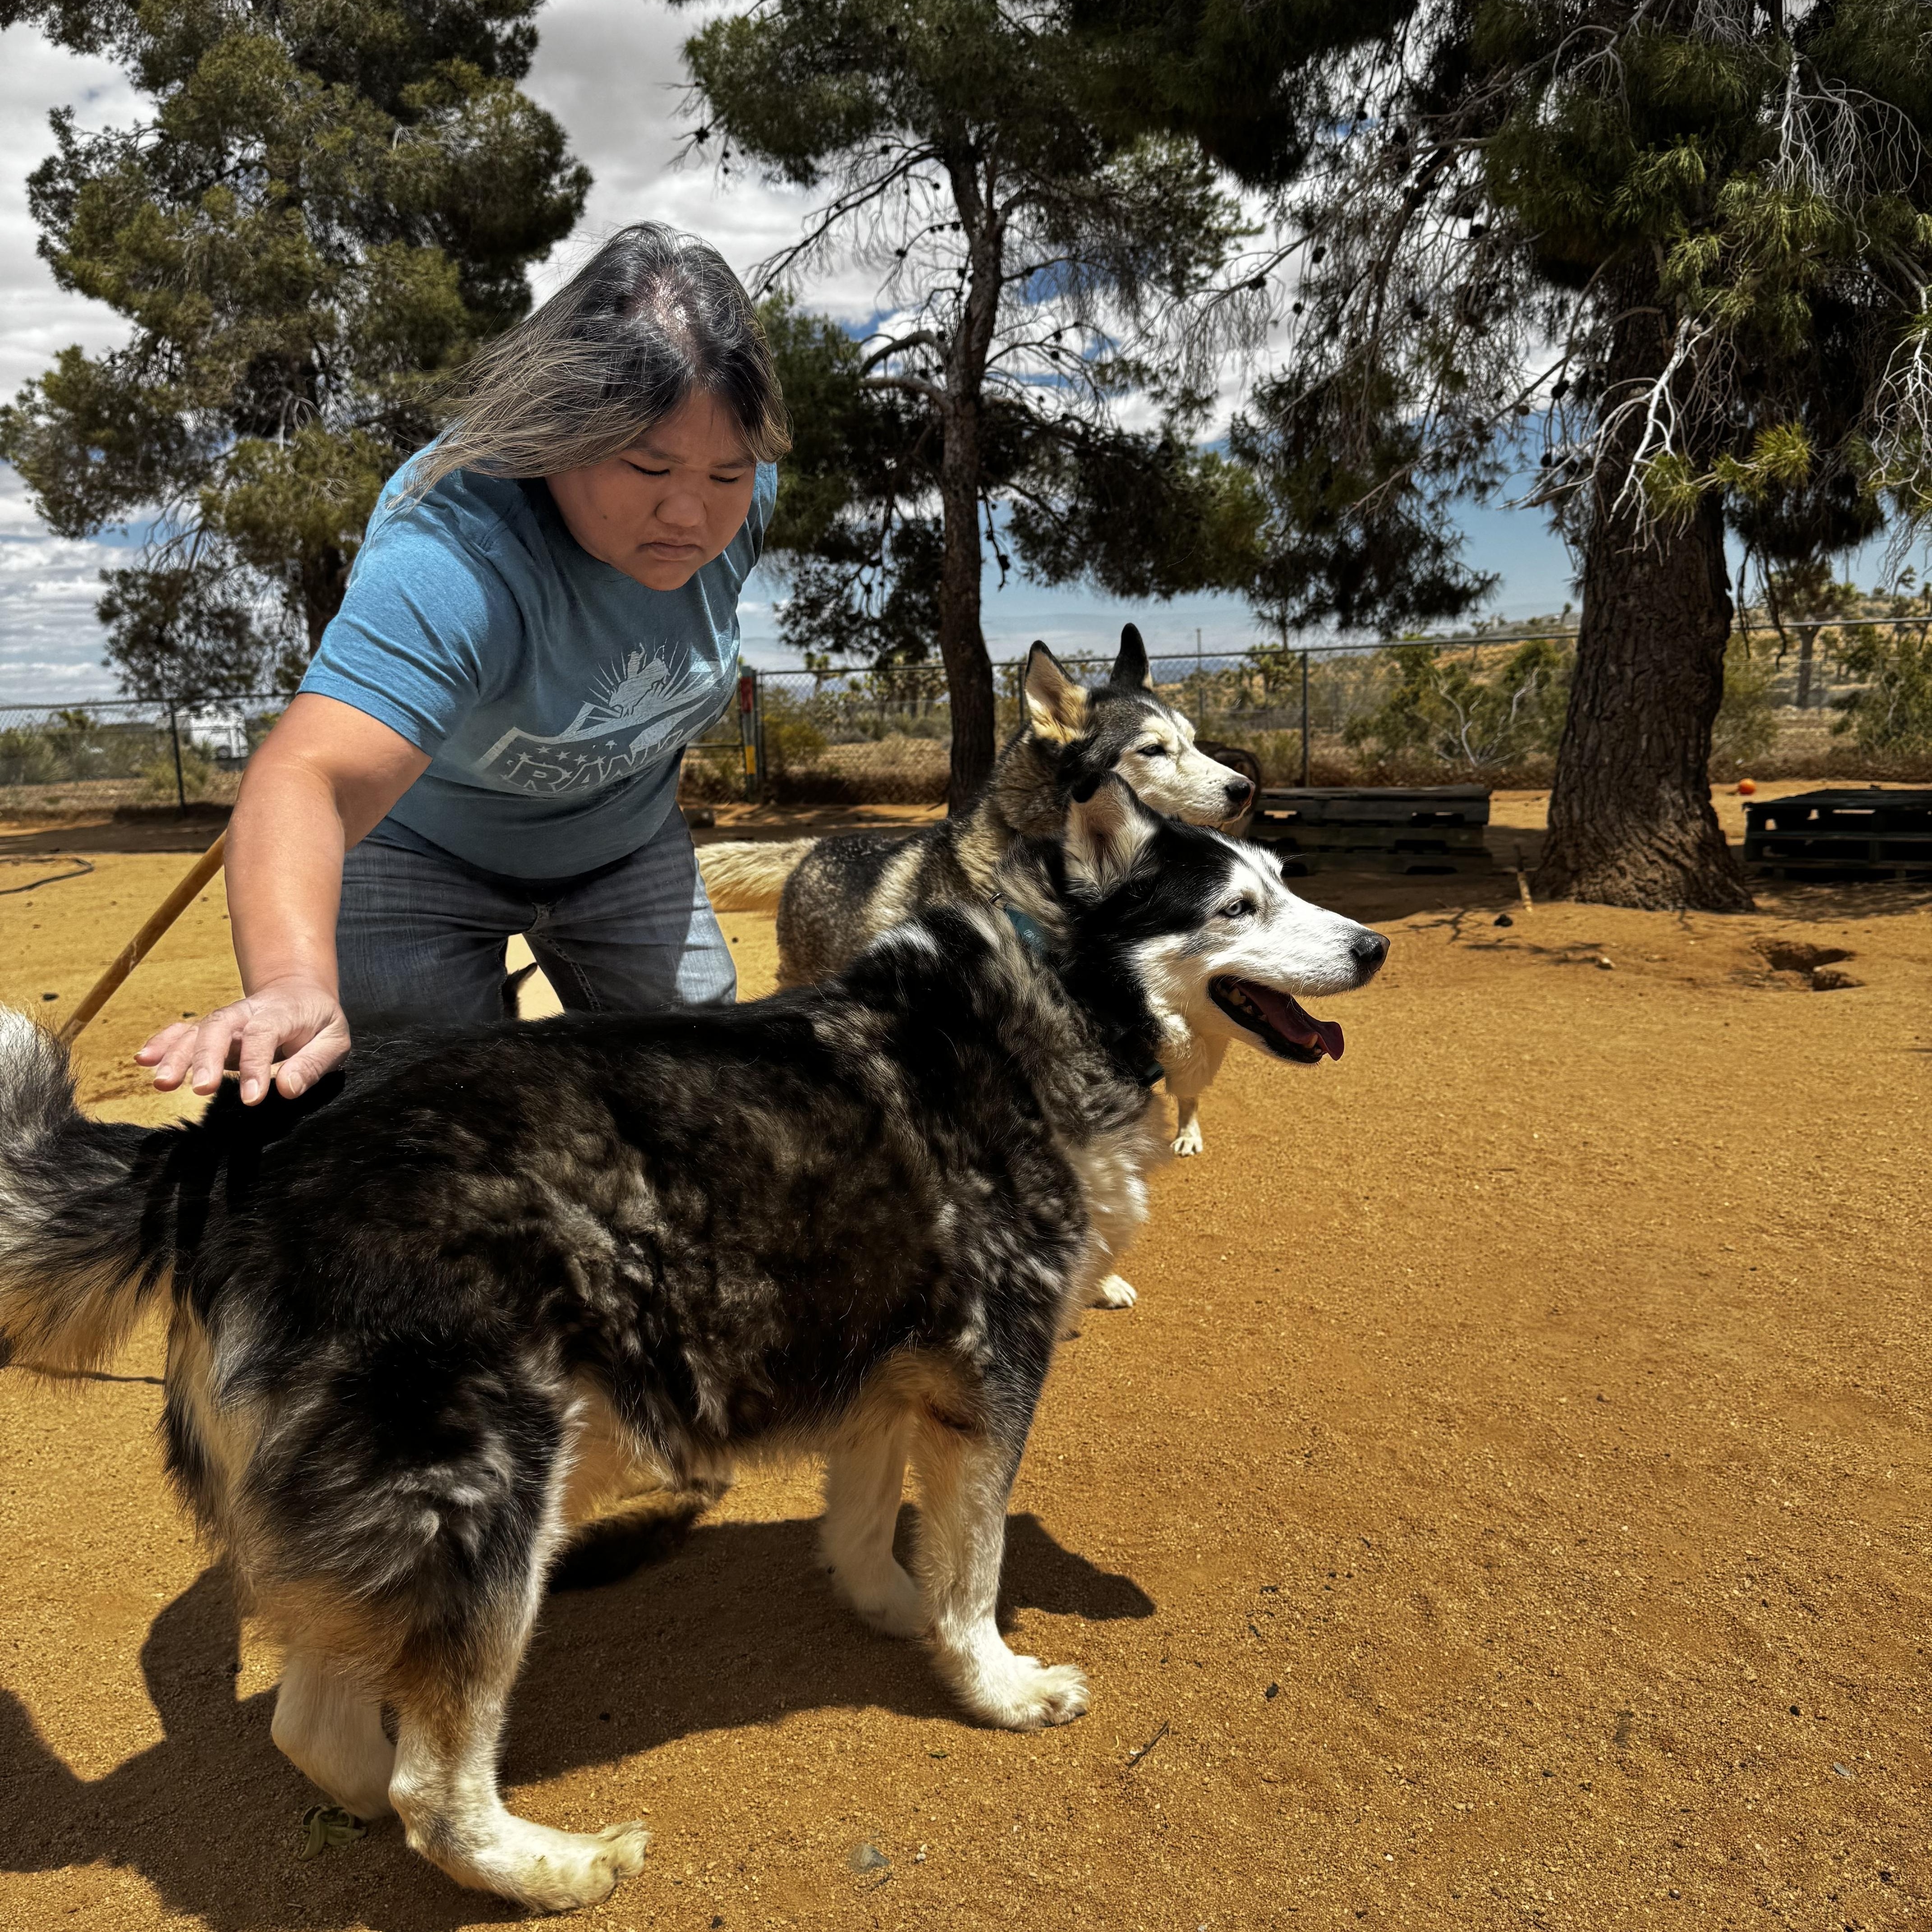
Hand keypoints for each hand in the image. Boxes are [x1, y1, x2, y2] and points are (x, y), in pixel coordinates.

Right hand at [136, 979, 350, 1103]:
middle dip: (207, 1058)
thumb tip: (287, 1089)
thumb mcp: (335, 1039)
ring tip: (162, 1083)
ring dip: (176, 1056)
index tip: (252, 1099)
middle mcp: (247, 1013)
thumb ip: (314, 1063)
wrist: (300, 993)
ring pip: (197, 1032)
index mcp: (283, 1012)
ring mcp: (226, 1022)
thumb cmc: (319, 1022)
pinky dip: (163, 1043)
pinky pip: (183, 1033)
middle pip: (220, 1028)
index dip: (256, 1066)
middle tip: (201, 1089)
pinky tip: (144, 1060)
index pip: (264, 1035)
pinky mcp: (212, 1032)